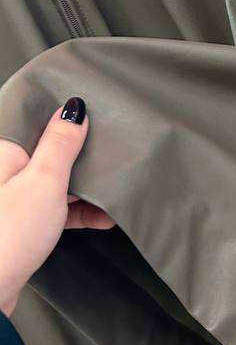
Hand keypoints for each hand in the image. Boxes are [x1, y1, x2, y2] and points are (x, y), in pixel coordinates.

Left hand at [0, 98, 113, 317]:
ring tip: (116, 192)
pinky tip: (102, 217)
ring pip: (54, 183)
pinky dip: (76, 212)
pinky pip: (53, 209)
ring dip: (85, 189)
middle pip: (49, 153)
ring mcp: (12, 201)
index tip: (99, 118)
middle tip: (115, 156)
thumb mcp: (44, 180)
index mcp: (3, 152)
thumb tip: (74, 108)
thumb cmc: (8, 236)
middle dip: (83, 158)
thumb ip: (61, 143)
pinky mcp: (19, 225)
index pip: (38, 122)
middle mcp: (4, 173)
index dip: (68, 120)